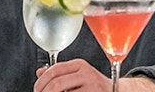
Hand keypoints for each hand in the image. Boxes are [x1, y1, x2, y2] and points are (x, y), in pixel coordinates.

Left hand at [34, 60, 154, 91]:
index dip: (42, 81)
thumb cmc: (94, 86)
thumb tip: (39, 72)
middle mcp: (86, 73)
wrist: (117, 91)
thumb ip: (59, 74)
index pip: (55, 70)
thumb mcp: (77, 75)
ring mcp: (92, 86)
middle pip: (57, 83)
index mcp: (79, 65)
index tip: (37, 89)